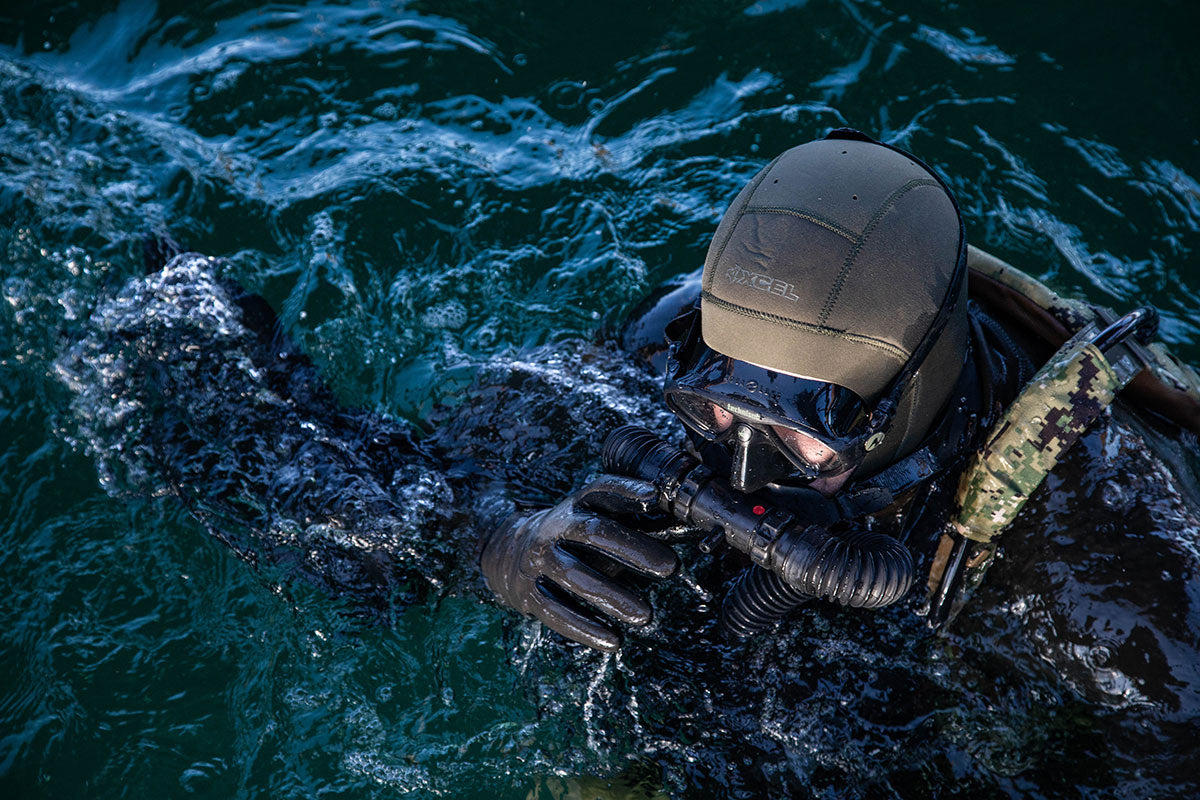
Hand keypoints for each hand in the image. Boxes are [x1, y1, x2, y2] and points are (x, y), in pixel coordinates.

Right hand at [480, 474, 679, 651]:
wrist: (511, 552)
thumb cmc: (576, 537)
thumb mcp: (601, 521)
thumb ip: (642, 524)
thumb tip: (693, 527)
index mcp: (579, 504)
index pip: (602, 491)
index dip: (626, 492)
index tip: (653, 496)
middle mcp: (557, 527)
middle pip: (593, 533)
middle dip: (632, 549)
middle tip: (670, 567)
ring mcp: (540, 559)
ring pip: (575, 576)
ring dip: (611, 595)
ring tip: (646, 615)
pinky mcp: (529, 592)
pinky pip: (556, 611)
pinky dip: (584, 628)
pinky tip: (614, 642)